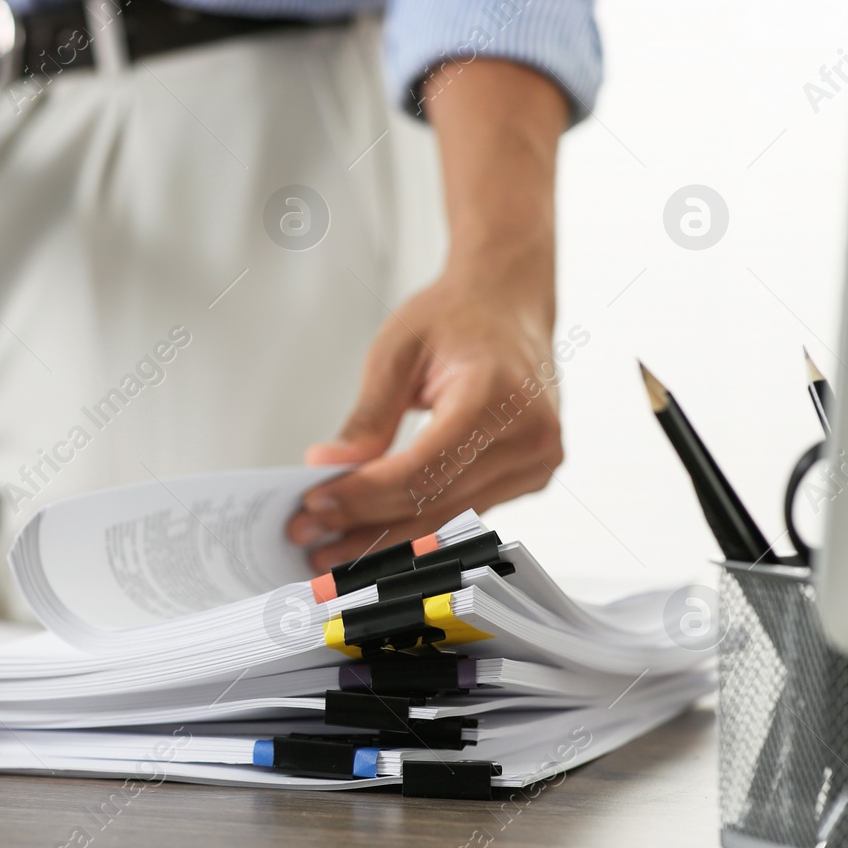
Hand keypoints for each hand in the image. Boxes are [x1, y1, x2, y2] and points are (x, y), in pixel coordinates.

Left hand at [287, 60, 570, 571]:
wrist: (509, 301)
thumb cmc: (458, 316)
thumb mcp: (397, 351)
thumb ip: (367, 416)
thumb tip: (329, 467)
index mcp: (497, 396)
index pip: (422, 470)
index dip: (362, 496)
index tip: (315, 505)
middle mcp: (530, 435)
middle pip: (433, 502)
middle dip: (363, 524)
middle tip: (310, 539)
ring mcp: (538, 460)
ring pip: (447, 518)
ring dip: (385, 535)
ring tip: (332, 545)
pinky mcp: (532, 475)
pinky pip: (464, 509)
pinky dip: (416, 521)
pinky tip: (373, 529)